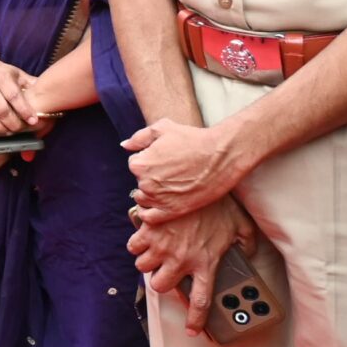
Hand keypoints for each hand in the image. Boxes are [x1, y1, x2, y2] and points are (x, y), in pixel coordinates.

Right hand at [0, 58, 36, 136]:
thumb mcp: (15, 73)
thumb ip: (30, 83)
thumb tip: (49, 90)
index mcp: (2, 79)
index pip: (14, 96)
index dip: (24, 110)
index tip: (33, 121)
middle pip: (1, 109)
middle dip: (12, 123)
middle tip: (20, 130)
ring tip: (5, 134)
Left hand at [123, 118, 244, 221]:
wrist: (222, 155)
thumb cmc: (193, 139)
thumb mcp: (163, 129)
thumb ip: (139, 137)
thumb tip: (124, 146)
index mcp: (139, 164)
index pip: (135, 164)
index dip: (150, 160)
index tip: (165, 160)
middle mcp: (145, 183)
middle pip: (140, 182)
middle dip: (152, 177)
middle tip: (172, 172)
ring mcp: (159, 199)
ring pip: (144, 199)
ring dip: (152, 194)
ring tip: (171, 186)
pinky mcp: (173, 211)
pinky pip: (150, 217)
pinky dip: (150, 213)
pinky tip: (161, 204)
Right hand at [129, 193, 257, 334]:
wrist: (196, 182)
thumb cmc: (219, 203)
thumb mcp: (242, 225)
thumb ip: (245, 242)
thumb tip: (246, 250)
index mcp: (205, 263)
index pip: (200, 302)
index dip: (196, 321)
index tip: (193, 331)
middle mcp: (181, 260)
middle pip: (161, 286)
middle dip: (161, 282)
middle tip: (166, 273)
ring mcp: (162, 247)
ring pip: (144, 268)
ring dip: (148, 262)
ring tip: (155, 253)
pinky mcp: (148, 232)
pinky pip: (134, 247)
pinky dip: (137, 245)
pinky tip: (144, 237)